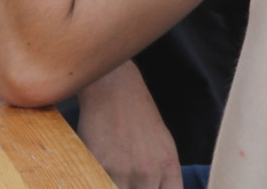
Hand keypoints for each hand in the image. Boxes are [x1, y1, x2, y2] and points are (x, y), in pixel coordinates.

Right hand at [77, 62, 183, 188]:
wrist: (114, 88)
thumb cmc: (138, 115)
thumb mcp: (163, 145)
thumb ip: (163, 176)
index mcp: (168, 166)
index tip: (147, 188)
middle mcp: (149, 172)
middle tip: (128, 175)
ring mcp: (124, 171)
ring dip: (115, 184)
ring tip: (114, 165)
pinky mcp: (100, 166)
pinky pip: (99, 185)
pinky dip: (98, 179)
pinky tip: (98, 168)